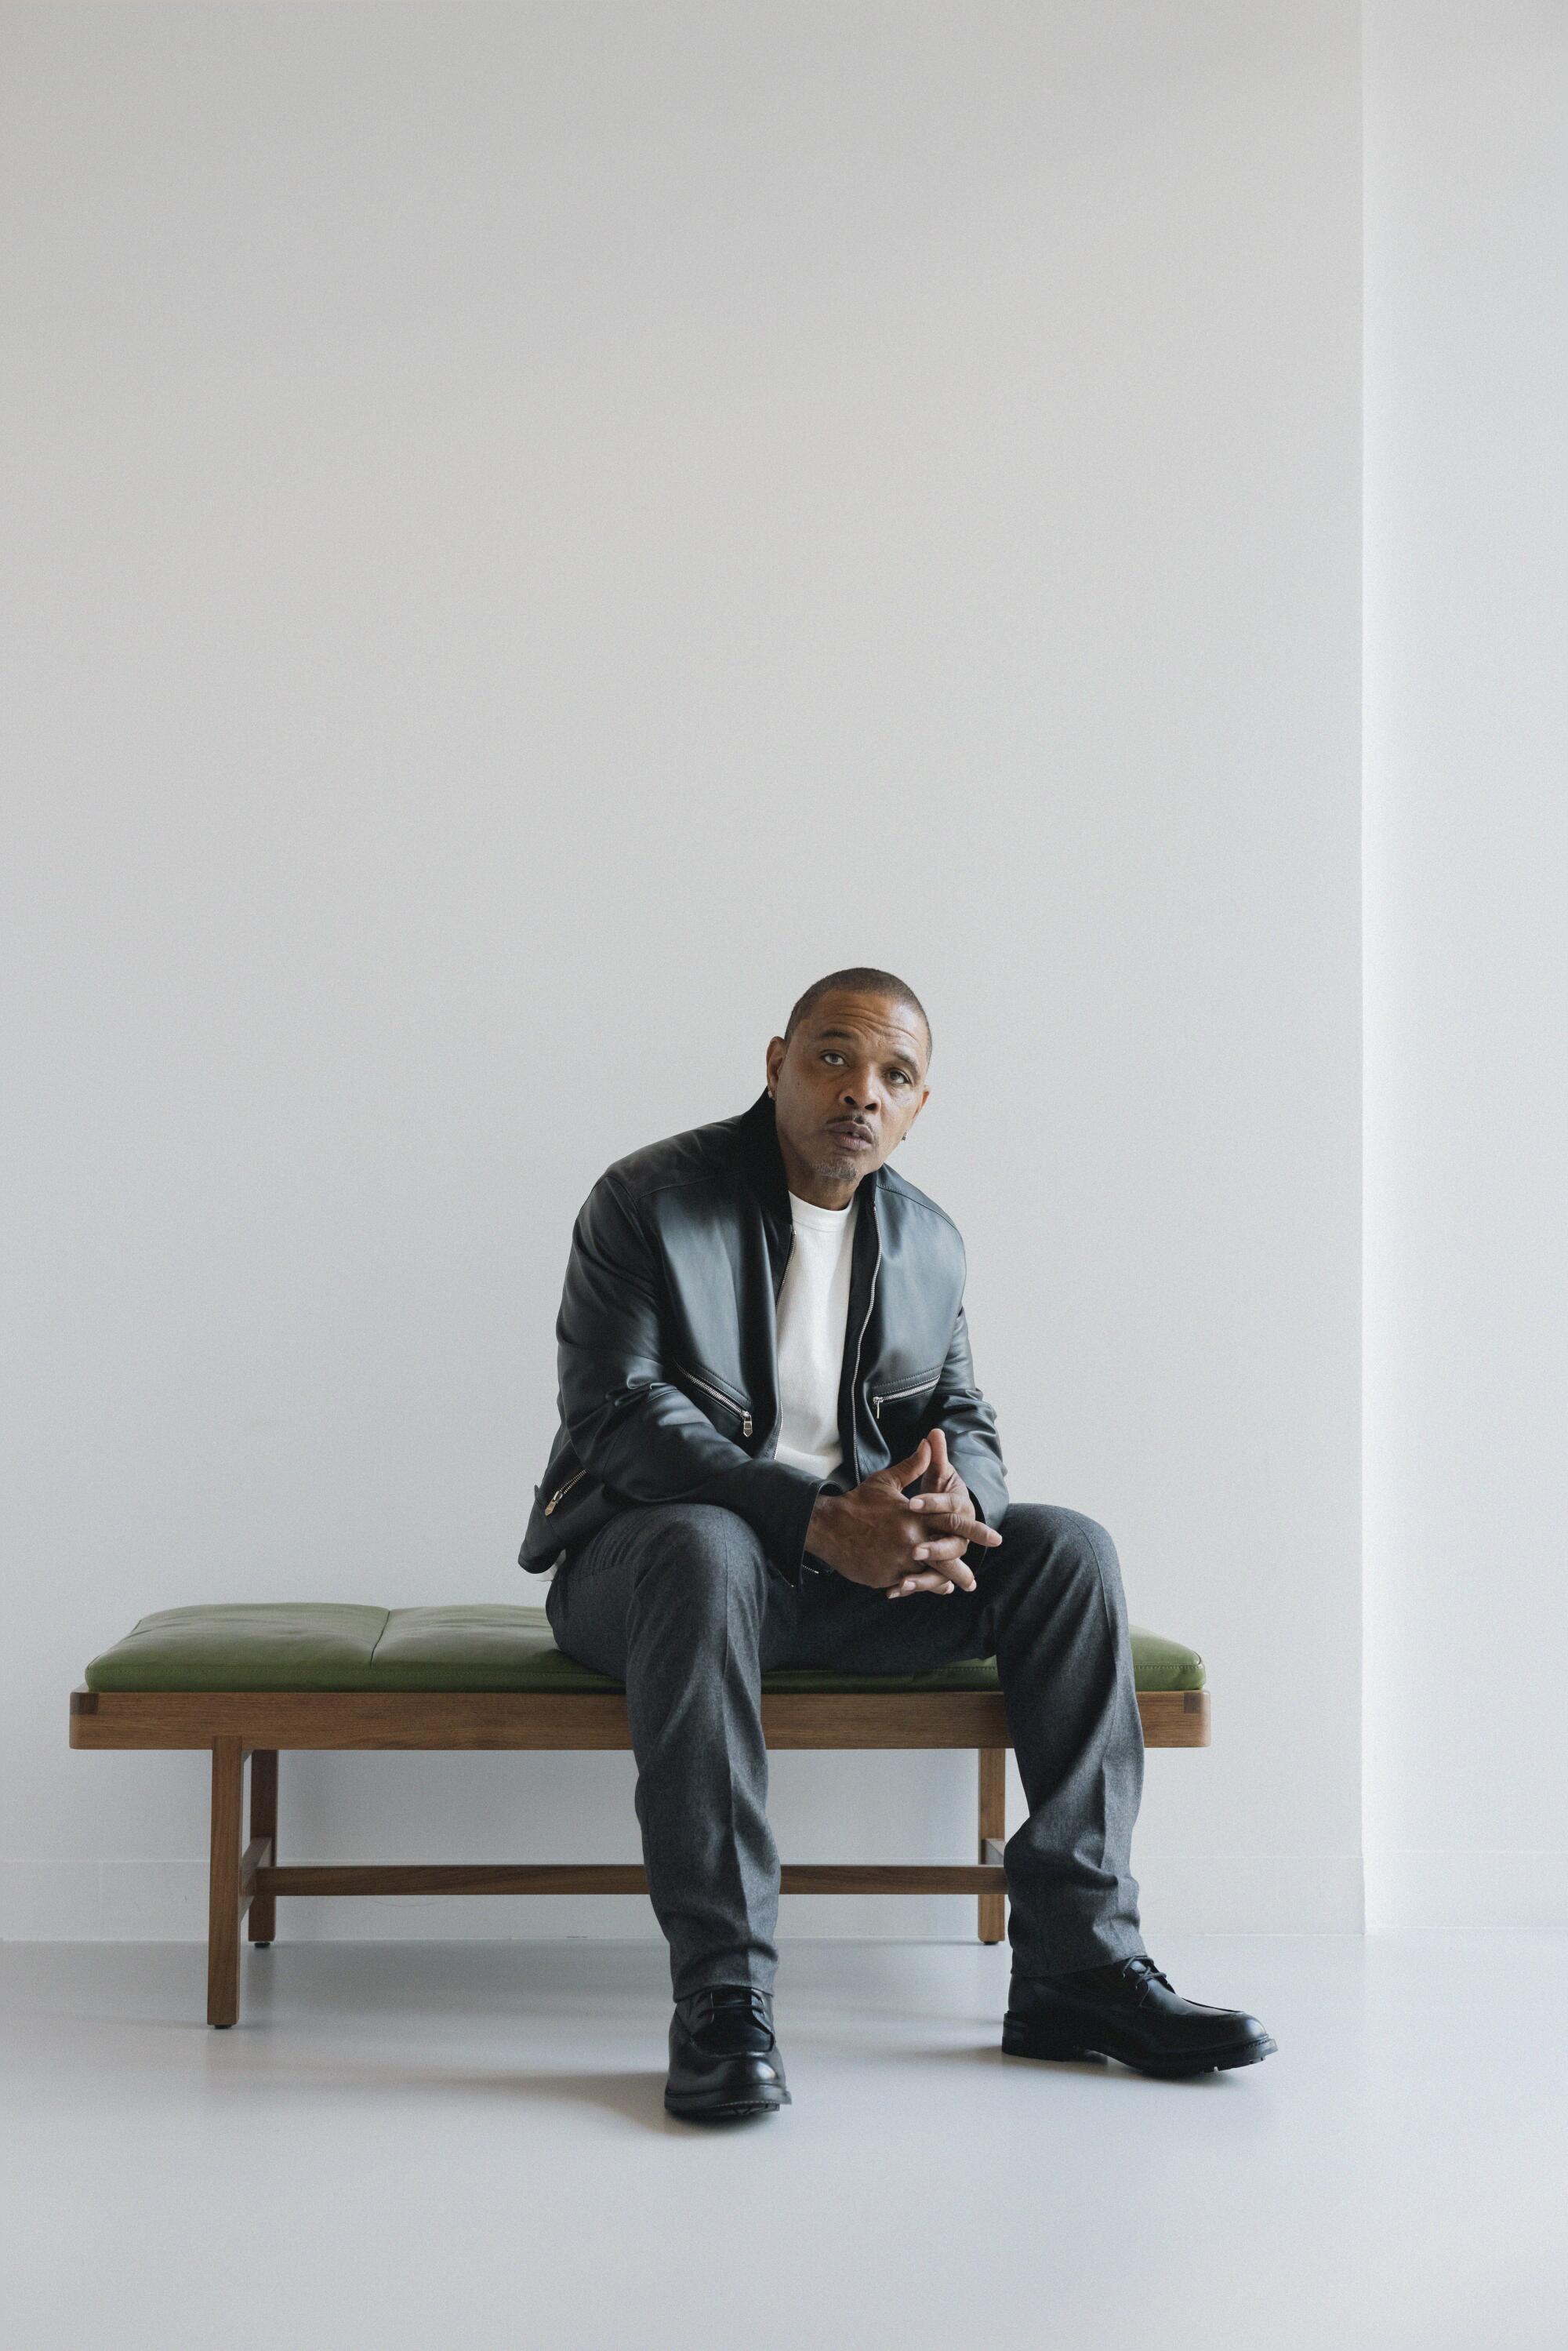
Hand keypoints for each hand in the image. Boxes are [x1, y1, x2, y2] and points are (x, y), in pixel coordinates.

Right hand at [806, 1429, 1001, 1597]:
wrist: (829, 1526)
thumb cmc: (859, 1502)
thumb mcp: (886, 1481)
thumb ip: (913, 1466)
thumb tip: (931, 1441)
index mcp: (915, 1515)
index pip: (952, 1521)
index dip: (975, 1530)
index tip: (996, 1538)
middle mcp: (911, 1540)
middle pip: (946, 1557)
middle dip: (962, 1570)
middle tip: (974, 1582)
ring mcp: (899, 1560)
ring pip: (929, 1576)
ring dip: (942, 1583)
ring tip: (956, 1588)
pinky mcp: (886, 1575)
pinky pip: (907, 1583)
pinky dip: (918, 1586)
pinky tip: (928, 1588)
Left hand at [886, 1426, 999, 1598]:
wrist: (942, 1517)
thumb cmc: (937, 1492)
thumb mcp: (935, 1474)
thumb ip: (934, 1456)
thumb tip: (934, 1433)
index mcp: (958, 1508)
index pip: (950, 1506)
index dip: (932, 1503)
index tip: (912, 1503)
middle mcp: (956, 1533)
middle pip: (952, 1543)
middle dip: (935, 1548)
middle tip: (916, 1550)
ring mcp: (946, 1553)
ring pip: (942, 1570)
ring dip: (925, 1577)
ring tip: (904, 1582)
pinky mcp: (934, 1568)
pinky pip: (928, 1582)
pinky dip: (913, 1587)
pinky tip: (893, 1590)